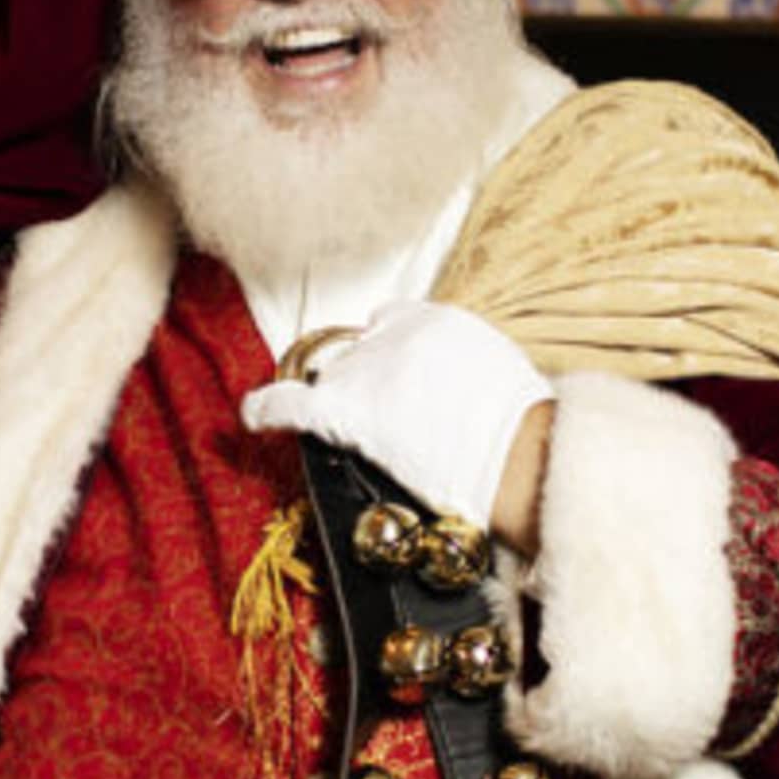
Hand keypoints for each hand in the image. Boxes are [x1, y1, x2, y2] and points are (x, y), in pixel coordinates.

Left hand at [241, 299, 553, 537]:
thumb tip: (448, 391)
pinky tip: (251, 416)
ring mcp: (368, 369)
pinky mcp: (347, 408)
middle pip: (359, 354)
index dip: (385, 355)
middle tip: (392, 425)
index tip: (388, 377)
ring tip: (364, 439)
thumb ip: (463, 368)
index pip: (391, 323)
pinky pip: (290, 401)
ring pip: (334, 381)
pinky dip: (266, 408)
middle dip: (367, 384)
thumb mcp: (502, 373)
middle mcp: (395, 334)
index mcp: (438, 319)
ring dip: (343, 407)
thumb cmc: (527, 433)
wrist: (524, 459)